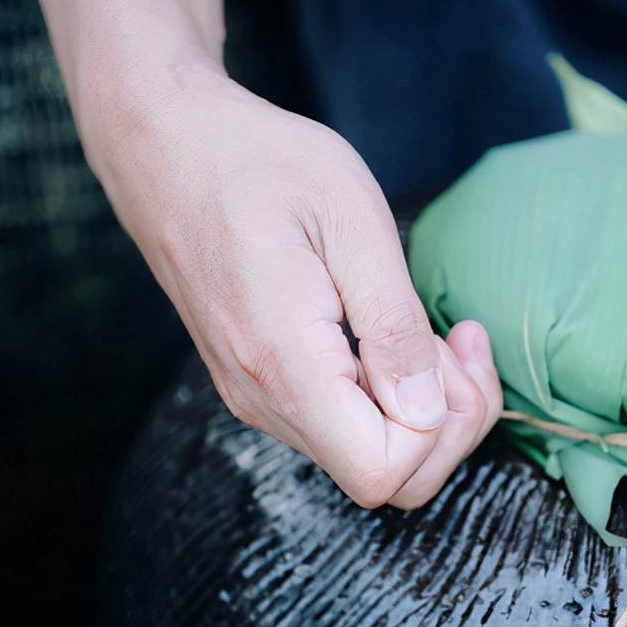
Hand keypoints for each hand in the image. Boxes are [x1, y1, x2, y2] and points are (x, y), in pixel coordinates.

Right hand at [89, 70, 501, 508]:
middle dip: (448, 425)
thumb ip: (392, 324)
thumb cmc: (259, 163)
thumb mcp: (352, 218)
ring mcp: (256, 396)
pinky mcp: (260, 384)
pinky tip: (398, 339)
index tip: (455, 344)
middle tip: (461, 342)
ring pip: (364, 456)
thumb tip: (427, 411)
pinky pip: (340, 426)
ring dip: (423, 409)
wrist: (165, 147)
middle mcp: (263, 397)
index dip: (442, 426)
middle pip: (382, 479)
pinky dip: (388, 397)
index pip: (381, 470)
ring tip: (438, 332)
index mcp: (284, 361)